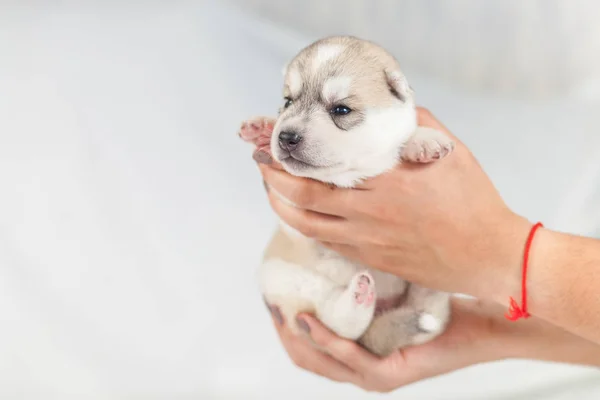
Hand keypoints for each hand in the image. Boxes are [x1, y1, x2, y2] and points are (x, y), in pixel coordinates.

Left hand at [257, 108, 531, 301]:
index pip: (318, 171)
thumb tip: (386, 111)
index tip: (272, 146)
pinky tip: (304, 217)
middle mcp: (367, 214)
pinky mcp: (371, 261)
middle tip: (262, 165)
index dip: (286, 161)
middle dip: (272, 182)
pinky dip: (308, 228)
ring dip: (282, 208)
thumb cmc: (473, 201)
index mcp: (383, 183)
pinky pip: (328, 244)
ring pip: (307, 228)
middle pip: (301, 201)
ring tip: (273, 192)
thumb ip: (413, 126)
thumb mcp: (447, 151)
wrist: (489, 256)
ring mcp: (366, 242)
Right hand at [265, 297, 509, 392]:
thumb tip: (332, 235)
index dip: (282, 318)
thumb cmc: (437, 299)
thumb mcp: (388, 284)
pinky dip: (325, 339)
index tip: (271, 289)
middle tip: (270, 296)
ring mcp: (373, 375)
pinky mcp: (389, 374)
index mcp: (357, 351)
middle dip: (281, 328)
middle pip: (303, 356)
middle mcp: (360, 369)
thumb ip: (360, 275)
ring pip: (317, 361)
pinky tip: (309, 317)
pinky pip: (348, 358)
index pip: (305, 344)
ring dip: (295, 334)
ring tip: (281, 305)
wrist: (485, 319)